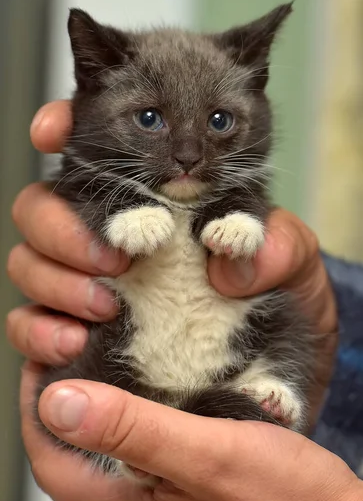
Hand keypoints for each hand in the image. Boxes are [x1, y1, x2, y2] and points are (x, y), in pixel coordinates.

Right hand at [7, 100, 336, 419]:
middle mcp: (108, 238)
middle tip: (117, 258)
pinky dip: (42, 329)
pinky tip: (77, 341)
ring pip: (26, 262)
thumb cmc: (277, 306)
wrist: (269, 372)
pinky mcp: (72, 336)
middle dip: (62, 227)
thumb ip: (276, 246)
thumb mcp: (294, 267)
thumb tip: (225, 256)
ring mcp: (84, 286)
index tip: (53, 133)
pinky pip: (28, 324)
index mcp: (149, 201)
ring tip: (107, 305)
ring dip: (55, 279)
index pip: (89, 151)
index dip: (59, 128)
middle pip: (40, 208)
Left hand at [21, 363, 360, 500]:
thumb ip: (132, 429)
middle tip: (77, 347)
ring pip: (103, 453)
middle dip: (66, 399)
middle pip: (71, 453)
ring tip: (108, 359)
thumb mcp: (208, 455)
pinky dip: (133, 420)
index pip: (48, 454)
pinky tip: (153, 392)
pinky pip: (136, 458)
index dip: (38, 400)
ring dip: (100, 407)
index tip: (45, 352)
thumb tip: (59, 402)